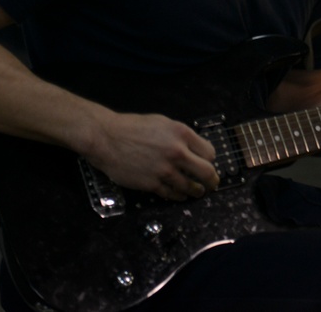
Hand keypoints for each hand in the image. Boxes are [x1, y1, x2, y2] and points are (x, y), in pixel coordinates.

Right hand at [84, 112, 220, 200]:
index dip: (210, 160)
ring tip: (198, 192)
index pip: (209, 152)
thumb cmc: (132, 128)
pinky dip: (178, 196)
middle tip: (213, 184)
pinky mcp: (152, 183)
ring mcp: (165, 170)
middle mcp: (177, 152)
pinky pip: (171, 194)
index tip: (208, 163)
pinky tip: (180, 195)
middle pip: (206, 172)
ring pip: (189, 186)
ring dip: (196, 191)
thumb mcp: (163, 123)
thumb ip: (181, 136)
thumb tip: (193, 148)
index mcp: (182, 134)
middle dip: (212, 180)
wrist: (107, 138)